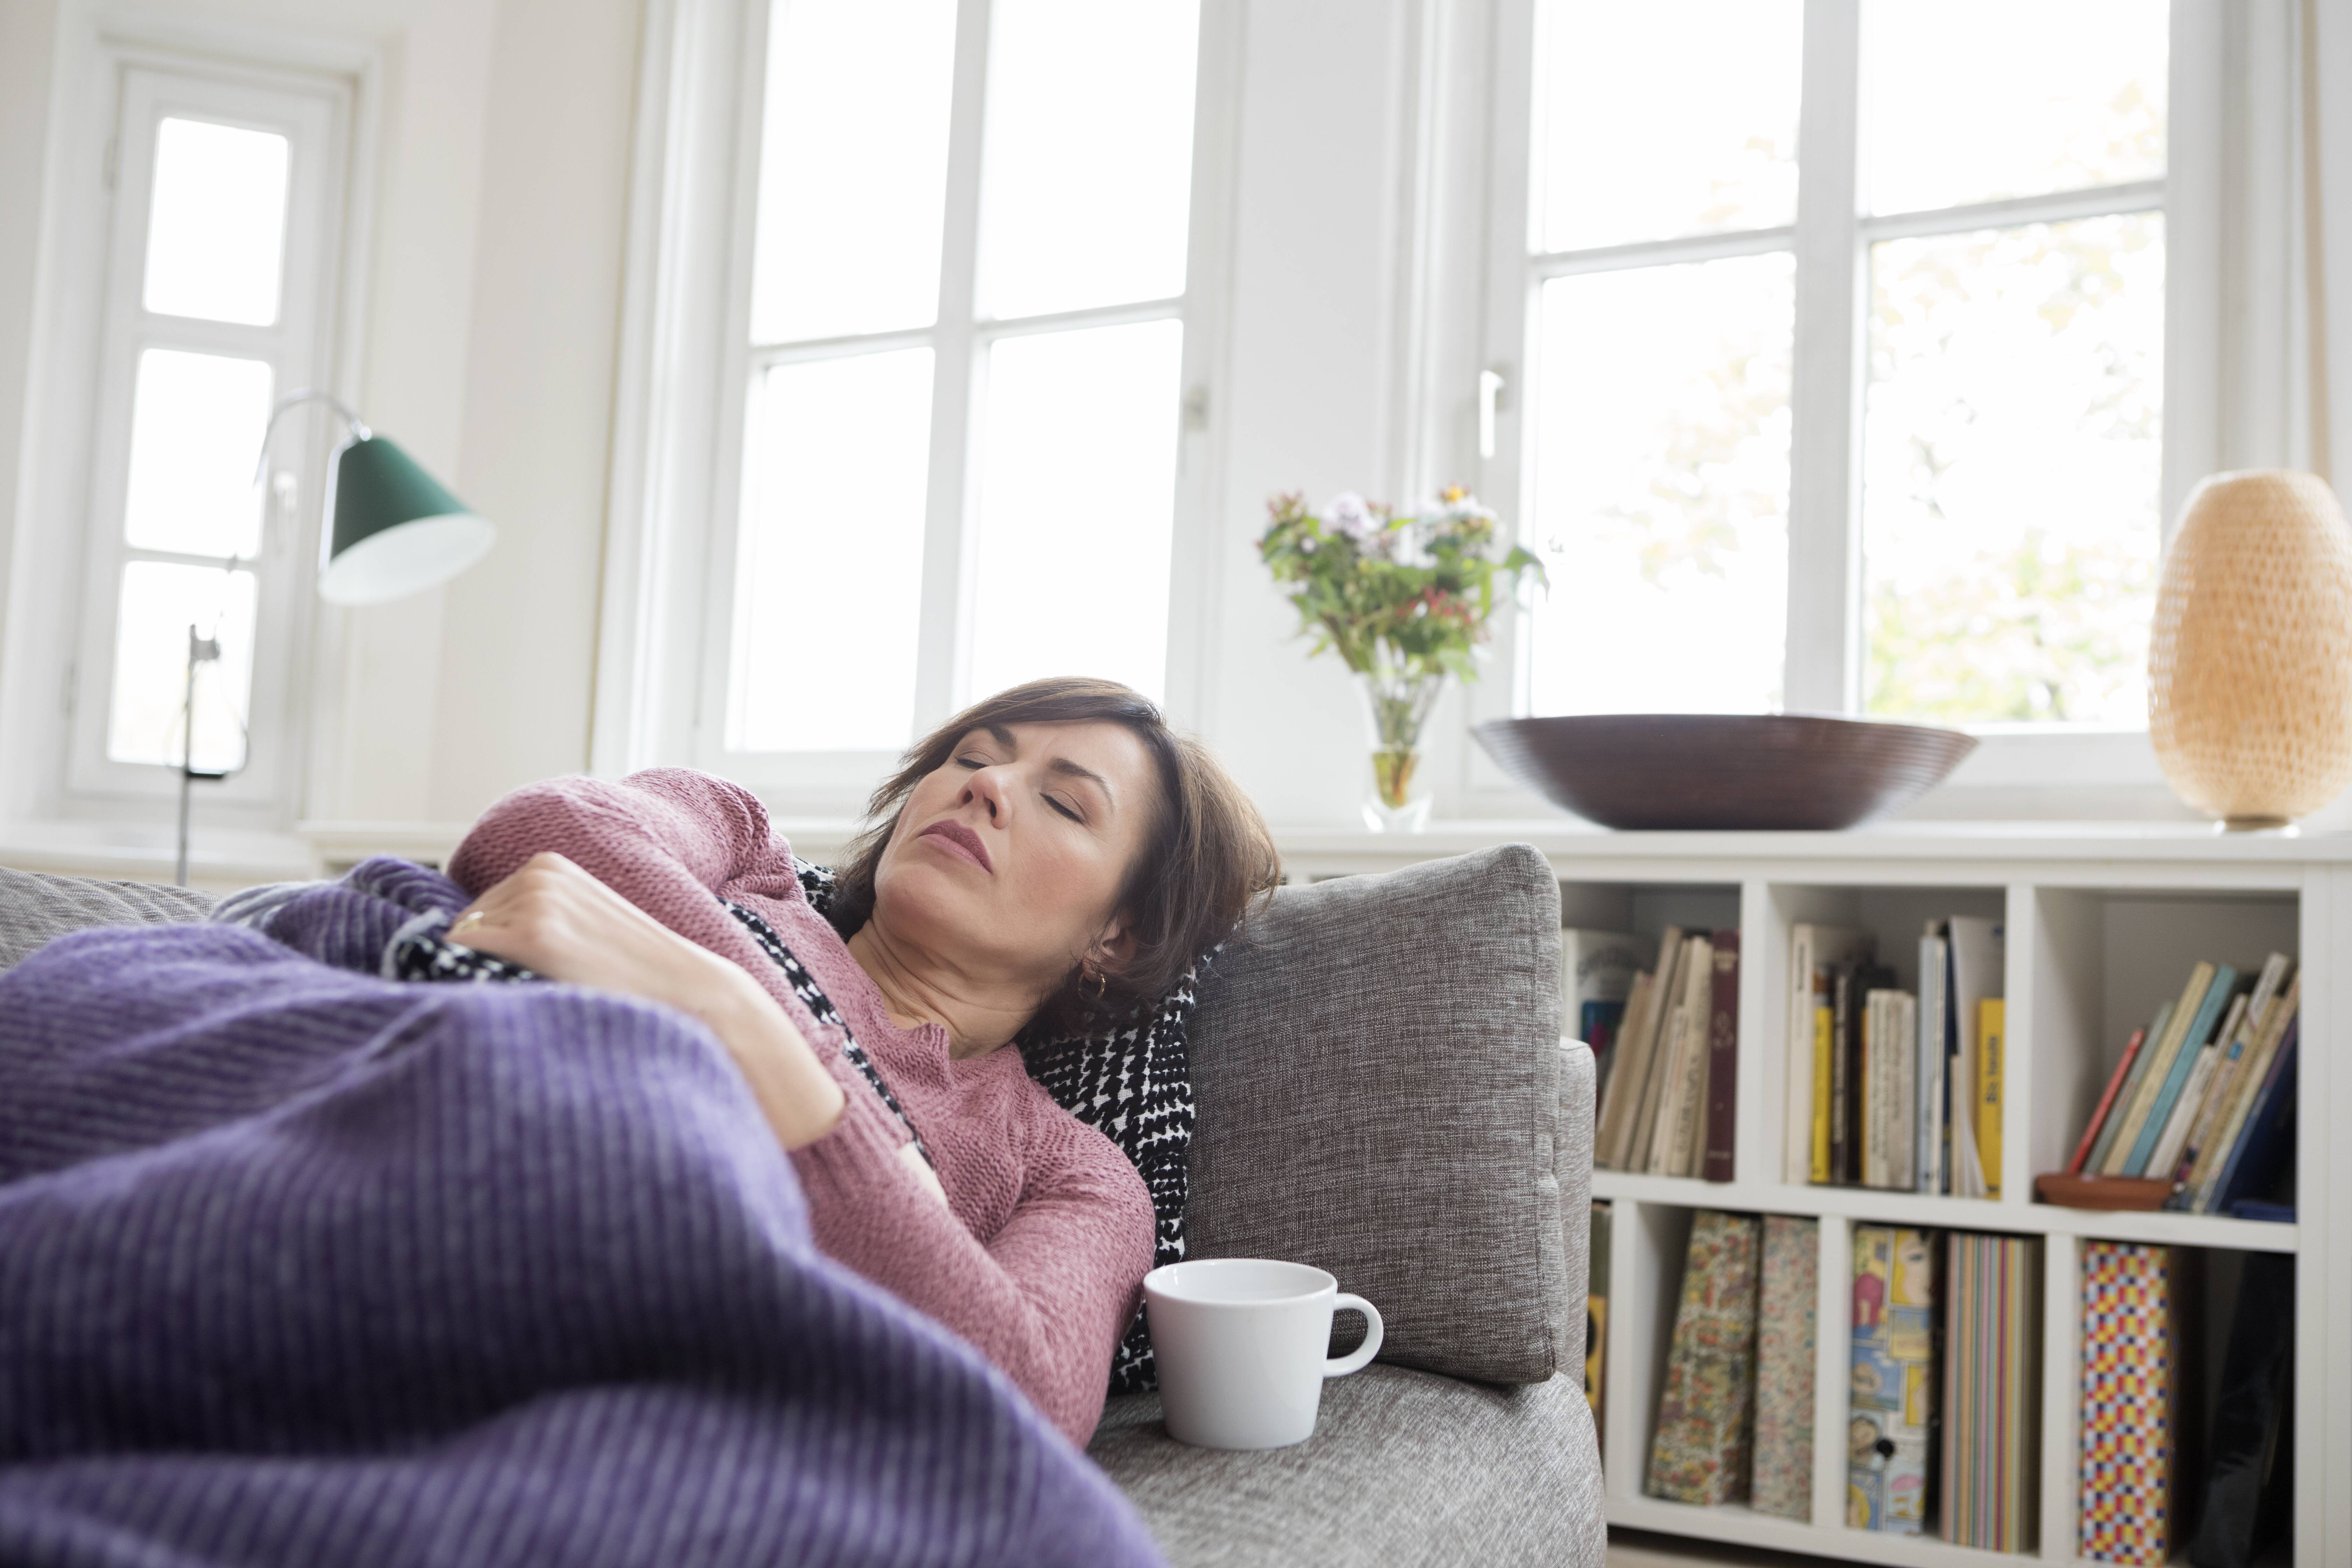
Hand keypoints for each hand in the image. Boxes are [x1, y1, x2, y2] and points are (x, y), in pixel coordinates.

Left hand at [450, 853, 848, 1150]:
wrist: (688, 993)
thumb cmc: (632, 975)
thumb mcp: (582, 924)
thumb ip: (533, 917)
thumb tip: (459, 942)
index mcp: (548, 864)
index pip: (475, 911)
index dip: (486, 950)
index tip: (518, 976)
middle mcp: (537, 873)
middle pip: (464, 926)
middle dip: (481, 961)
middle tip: (533, 991)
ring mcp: (536, 901)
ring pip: (461, 945)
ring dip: (480, 974)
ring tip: (539, 995)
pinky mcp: (534, 935)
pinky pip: (464, 958)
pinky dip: (477, 983)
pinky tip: (521, 1000)